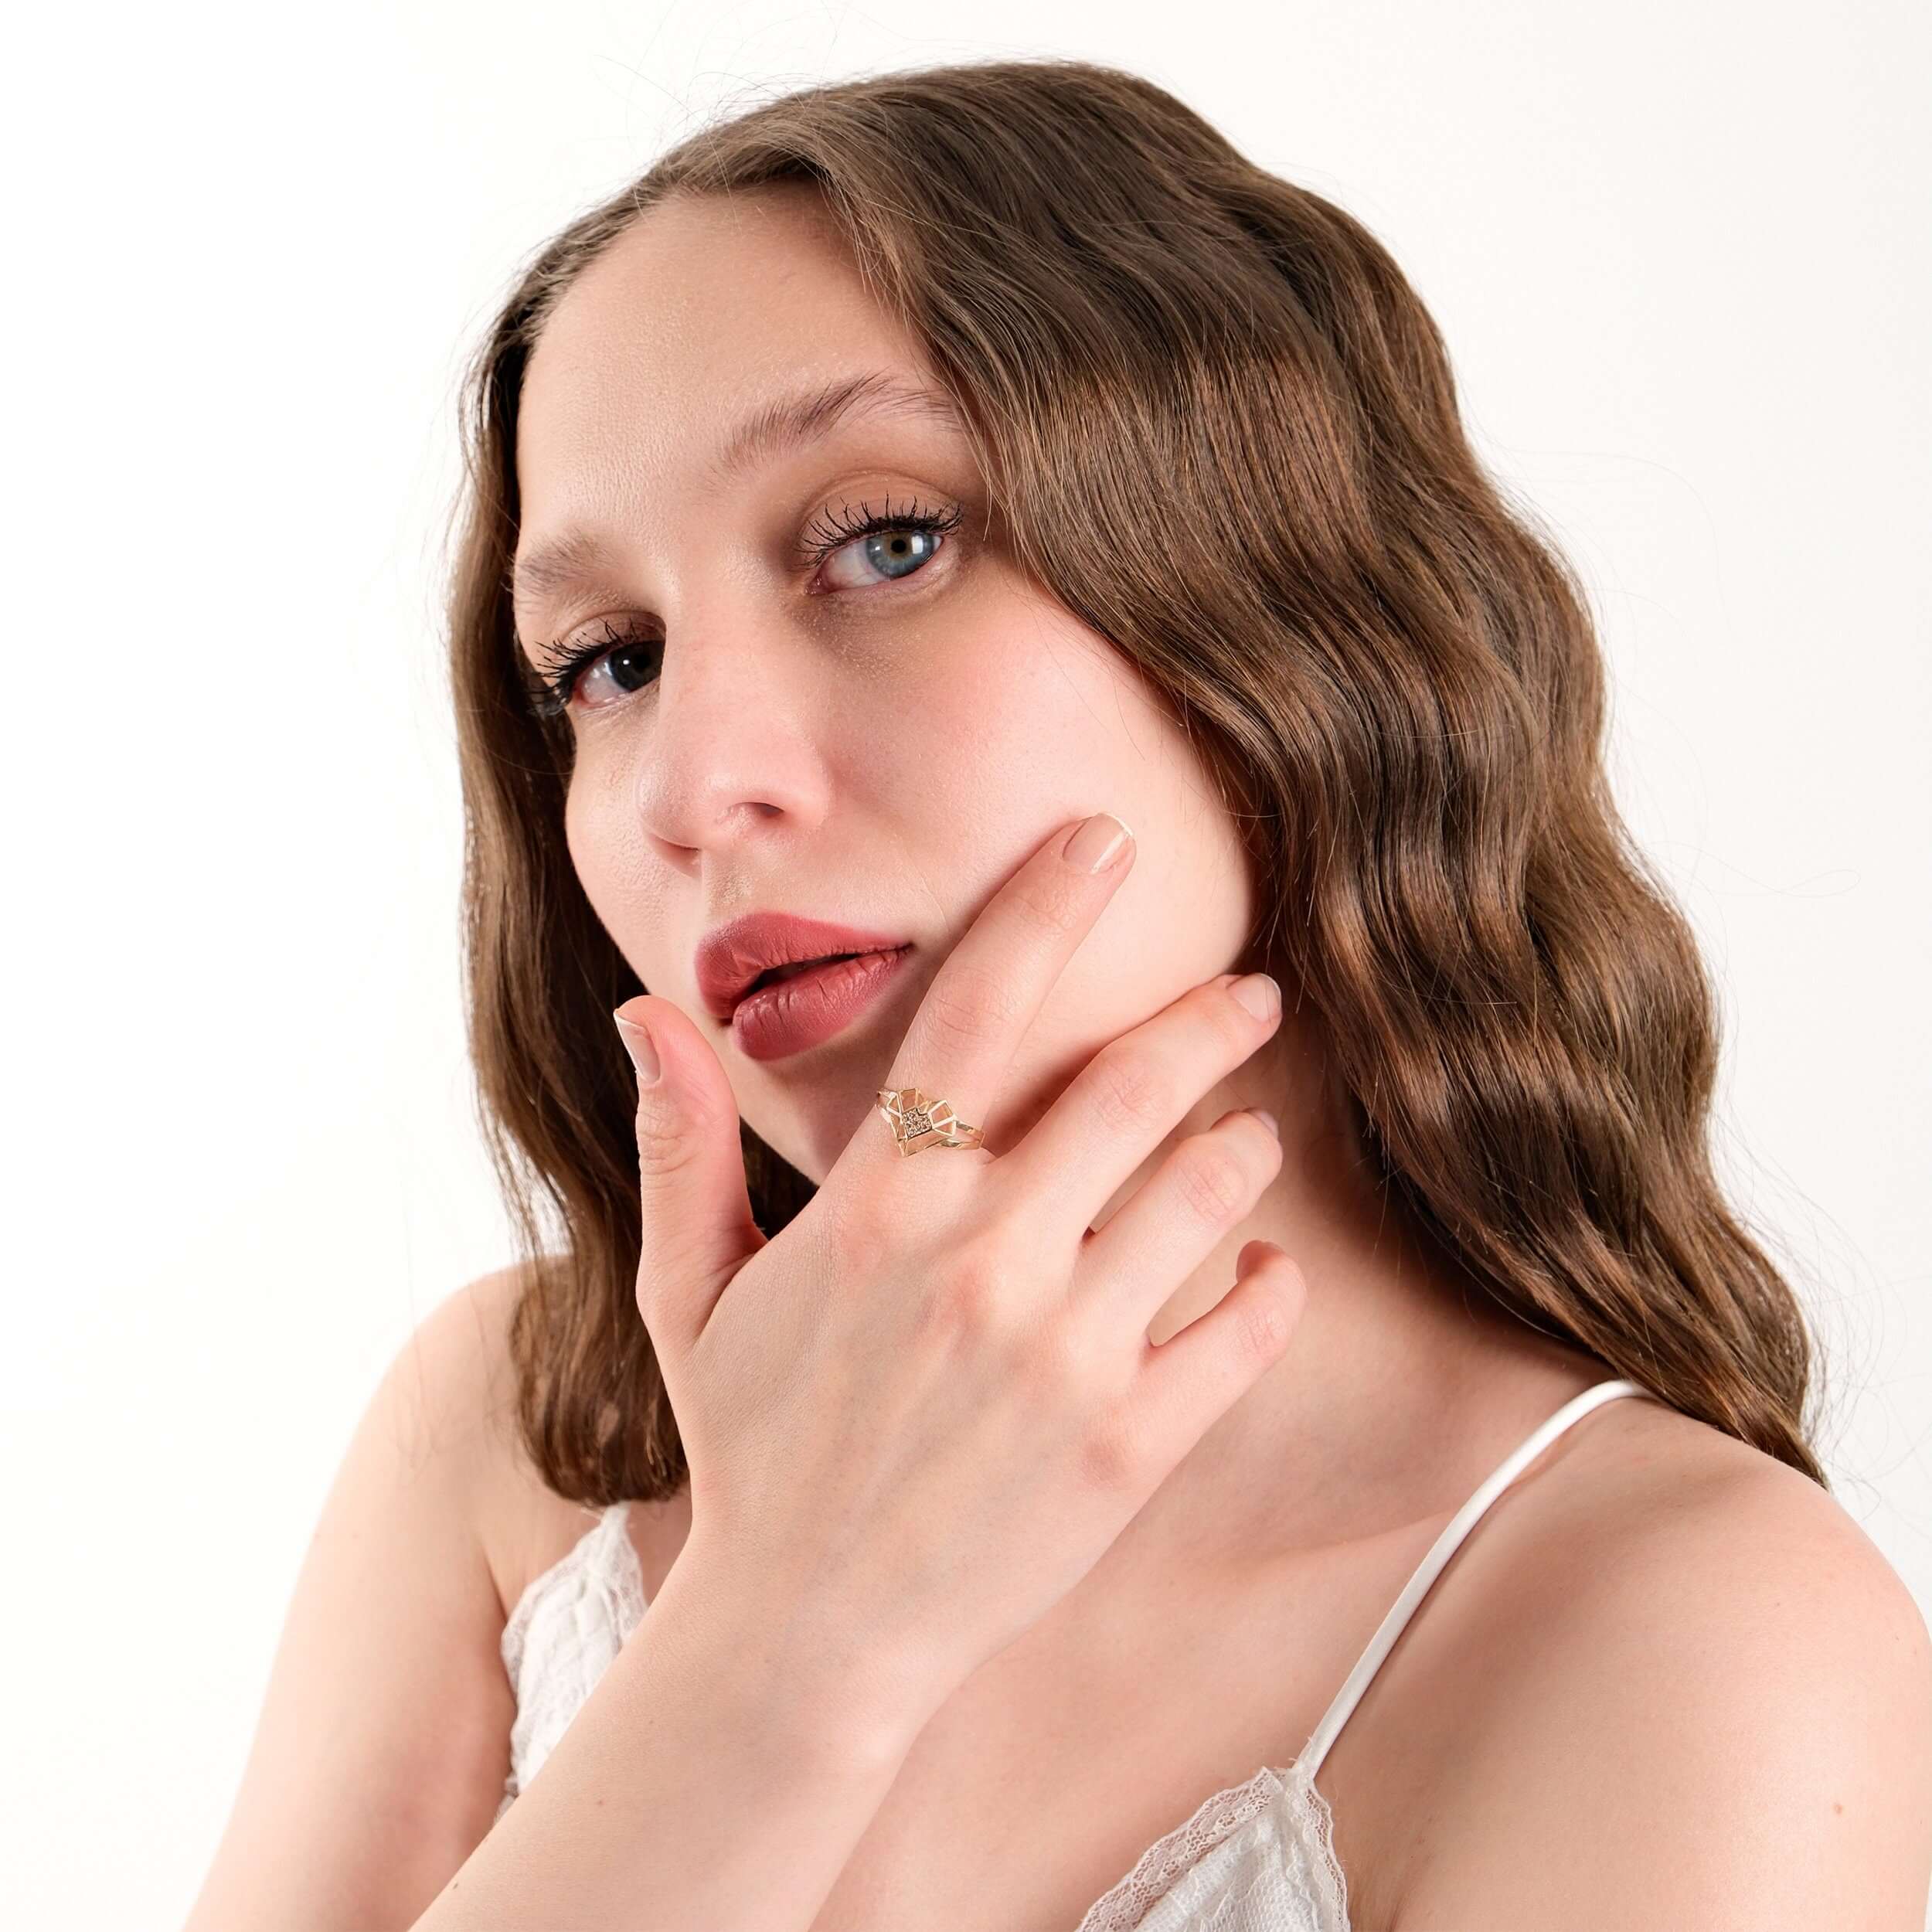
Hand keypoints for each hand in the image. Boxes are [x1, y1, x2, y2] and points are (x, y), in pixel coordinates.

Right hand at [612, 811, 1304, 1727]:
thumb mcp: (691, 1292)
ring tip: (1253, 1131)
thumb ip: (681, 1142)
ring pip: (1207, 1192)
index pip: (981, 1008)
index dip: (1052, 906)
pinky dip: (1273, 1285)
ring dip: (1246, 1144)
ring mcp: (1063, 1353)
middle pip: (1134, 1086)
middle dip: (1212, 1020)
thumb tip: (647, 1009)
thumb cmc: (755, 1447)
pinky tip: (1265, 1268)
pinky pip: (1245, 1330)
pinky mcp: (1127, 1445)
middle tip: (1254, 994)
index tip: (1110, 842)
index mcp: (880, 1206)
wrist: (805, 1635)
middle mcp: (981, 1258)